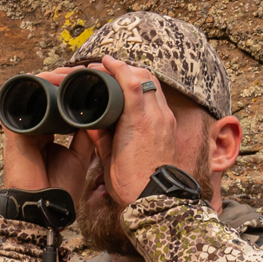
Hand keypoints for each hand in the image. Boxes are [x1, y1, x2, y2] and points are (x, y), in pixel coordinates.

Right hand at [0, 67, 94, 207]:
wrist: (44, 205)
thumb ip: (86, 136)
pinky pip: (20, 101)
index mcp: (48, 134)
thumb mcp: (80, 156)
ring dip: (49, 79)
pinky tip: (48, 77)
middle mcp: (35, 127)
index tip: (89, 81)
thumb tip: (96, 115)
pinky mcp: (14, 130)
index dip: (72, 91)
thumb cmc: (60, 187)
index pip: (59, 105)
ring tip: (67, 71)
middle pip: (46, 95)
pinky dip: (33, 87)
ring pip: (34, 94)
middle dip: (63, 80)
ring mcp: (24, 127)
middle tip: (81, 71)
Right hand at [78, 57, 179, 206]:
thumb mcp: (108, 157)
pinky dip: (146, 91)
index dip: (116, 67)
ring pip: (155, 85)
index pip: (131, 80)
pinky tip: (134, 97)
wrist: (156, 199)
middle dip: (127, 67)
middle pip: (146, 76)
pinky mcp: (170, 127)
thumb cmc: (130, 182)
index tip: (104, 62)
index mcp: (139, 121)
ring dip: (138, 77)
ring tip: (121, 79)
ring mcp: (166, 120)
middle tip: (110, 68)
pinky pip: (159, 99)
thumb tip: (92, 120)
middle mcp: (157, 116)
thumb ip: (100, 134)